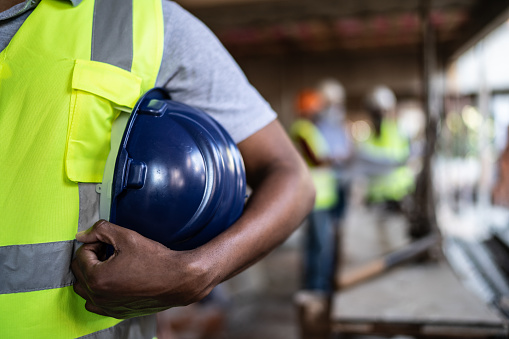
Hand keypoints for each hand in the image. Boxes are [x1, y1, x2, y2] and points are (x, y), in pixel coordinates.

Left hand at [71, 220, 215, 318]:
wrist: (178, 279)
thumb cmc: (155, 259)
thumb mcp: (127, 237)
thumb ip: (100, 230)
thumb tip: (82, 235)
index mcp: (97, 278)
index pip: (81, 254)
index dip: (95, 243)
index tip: (109, 242)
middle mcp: (98, 297)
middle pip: (79, 272)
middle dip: (92, 258)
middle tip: (110, 250)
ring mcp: (107, 307)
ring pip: (84, 289)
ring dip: (92, 274)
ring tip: (112, 264)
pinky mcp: (116, 313)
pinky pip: (95, 303)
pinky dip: (99, 291)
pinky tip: (115, 280)